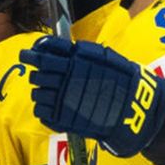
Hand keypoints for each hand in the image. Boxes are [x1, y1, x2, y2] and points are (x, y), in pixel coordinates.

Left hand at [20, 37, 164, 157]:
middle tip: (40, 75)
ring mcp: (63, 100)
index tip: (28, 53)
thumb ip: (78, 51)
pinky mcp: (63, 119)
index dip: (32, 54)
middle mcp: (66, 79)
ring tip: (50, 92)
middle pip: (37, 74)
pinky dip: (43, 108)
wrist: (136, 109)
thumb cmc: (123, 80)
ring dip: (40, 91)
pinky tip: (52, 106)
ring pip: (37, 93)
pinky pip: (41, 111)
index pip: (43, 54)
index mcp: (76, 62)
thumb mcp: (104, 57)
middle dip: (36, 73)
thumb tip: (50, 45)